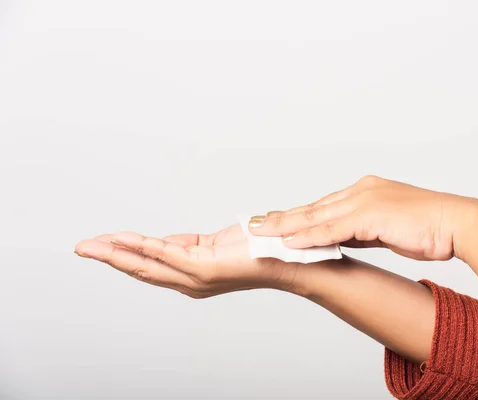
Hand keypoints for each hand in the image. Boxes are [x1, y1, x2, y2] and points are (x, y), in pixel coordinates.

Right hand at [74, 225, 299, 297]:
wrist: (282, 258)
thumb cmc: (253, 249)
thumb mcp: (210, 244)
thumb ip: (183, 245)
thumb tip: (158, 242)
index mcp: (188, 276)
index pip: (147, 264)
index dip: (121, 253)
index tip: (99, 243)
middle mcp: (189, 282)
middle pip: (140, 269)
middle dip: (108, 257)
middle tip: (81, 247)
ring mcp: (196, 278)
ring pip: (148, 264)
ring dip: (117, 253)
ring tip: (92, 245)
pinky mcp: (205, 269)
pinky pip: (168, 255)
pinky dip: (144, 246)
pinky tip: (125, 240)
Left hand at [249, 175, 469, 260]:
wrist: (458, 224)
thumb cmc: (430, 228)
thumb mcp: (388, 229)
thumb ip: (363, 231)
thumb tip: (343, 240)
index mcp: (366, 192)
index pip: (324, 206)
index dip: (298, 215)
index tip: (275, 220)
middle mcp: (361, 191)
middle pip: (313, 208)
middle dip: (282, 217)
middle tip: (254, 223)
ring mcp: (364, 201)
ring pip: (316, 216)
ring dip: (285, 225)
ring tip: (260, 233)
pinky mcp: (370, 215)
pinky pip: (332, 229)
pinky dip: (308, 236)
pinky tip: (289, 242)